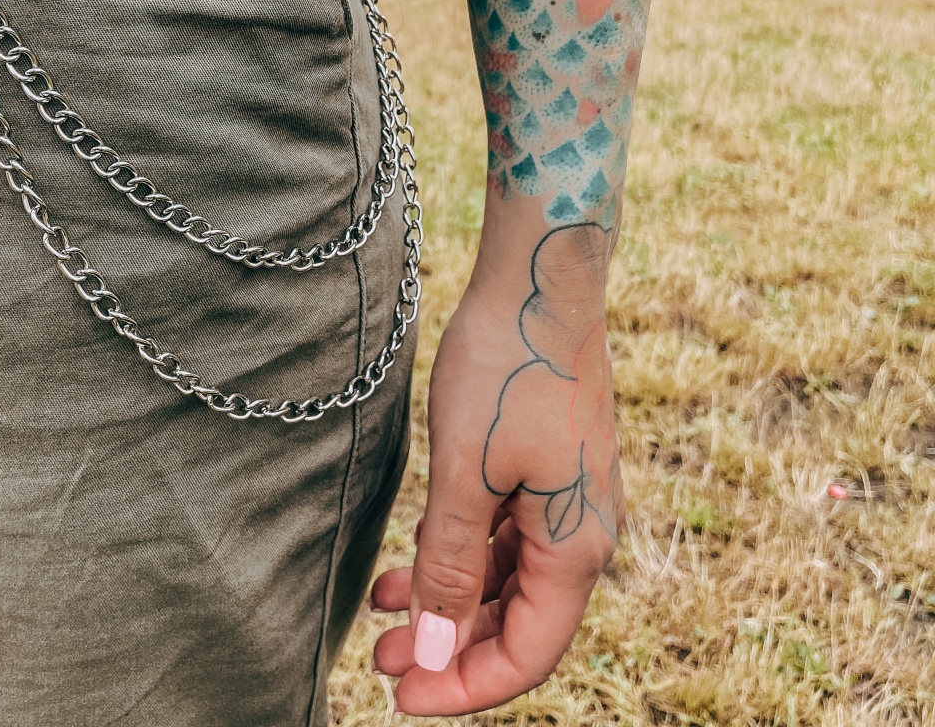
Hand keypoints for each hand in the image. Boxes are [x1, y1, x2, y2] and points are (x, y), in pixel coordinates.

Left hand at [371, 223, 625, 717]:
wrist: (539, 277)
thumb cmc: (507, 366)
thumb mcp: (465, 472)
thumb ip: (451, 565)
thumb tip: (434, 650)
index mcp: (576, 545)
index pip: (528, 654)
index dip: (465, 687)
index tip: (400, 700)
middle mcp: (581, 531)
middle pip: (519, 622)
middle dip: (449, 649)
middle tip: (381, 665)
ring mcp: (565, 498)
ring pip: (506, 581)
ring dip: (447, 602)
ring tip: (381, 616)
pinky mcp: (545, 467)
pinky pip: (504, 536)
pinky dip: (458, 556)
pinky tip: (408, 559)